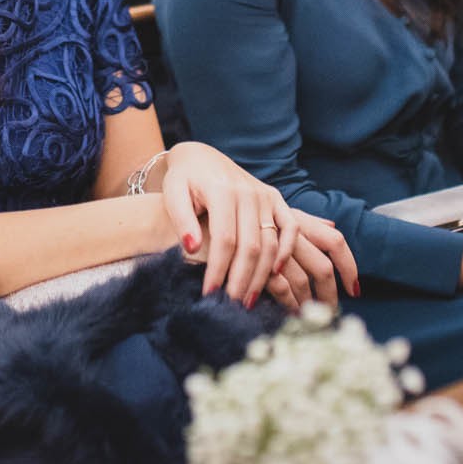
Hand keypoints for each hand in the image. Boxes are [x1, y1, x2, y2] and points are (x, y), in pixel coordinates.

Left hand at [161, 142, 342, 306]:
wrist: (201, 157)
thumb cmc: (183, 179)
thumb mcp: (173, 193)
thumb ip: (181, 219)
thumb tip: (191, 248)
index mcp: (222, 190)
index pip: (224, 239)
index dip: (218, 270)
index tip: (209, 294)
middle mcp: (248, 192)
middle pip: (250, 245)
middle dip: (241, 280)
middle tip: (231, 306)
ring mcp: (264, 195)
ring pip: (270, 242)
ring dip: (261, 274)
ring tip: (248, 300)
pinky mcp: (275, 198)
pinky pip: (290, 226)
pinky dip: (287, 250)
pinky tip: (275, 273)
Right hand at [262, 212, 358, 313]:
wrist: (211, 219)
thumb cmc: (253, 219)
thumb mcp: (281, 213)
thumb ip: (308, 221)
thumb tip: (331, 226)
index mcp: (299, 221)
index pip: (335, 241)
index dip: (349, 267)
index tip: (354, 289)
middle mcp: (290, 234)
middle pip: (323, 268)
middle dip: (330, 294)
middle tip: (330, 310)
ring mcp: (275, 250)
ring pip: (304, 282)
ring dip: (309, 302)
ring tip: (309, 312)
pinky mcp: (259, 266)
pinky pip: (283, 290)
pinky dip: (290, 303)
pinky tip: (291, 310)